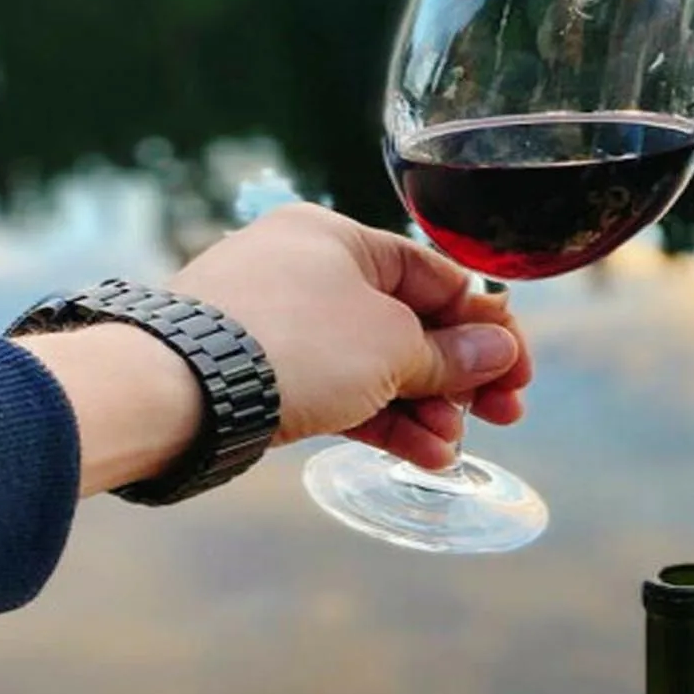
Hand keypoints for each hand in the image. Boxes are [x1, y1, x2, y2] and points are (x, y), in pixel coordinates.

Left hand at [171, 203, 530, 467]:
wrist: (174, 390)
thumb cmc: (290, 345)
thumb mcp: (391, 347)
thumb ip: (451, 354)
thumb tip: (500, 350)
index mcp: (337, 238)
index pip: (434, 277)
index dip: (486, 326)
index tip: (519, 370)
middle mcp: (308, 273)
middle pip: (408, 325)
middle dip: (459, 378)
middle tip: (504, 416)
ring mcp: (283, 327)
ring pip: (377, 367)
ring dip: (425, 410)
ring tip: (452, 450)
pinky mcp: (264, 376)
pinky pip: (341, 393)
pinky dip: (383, 422)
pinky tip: (422, 455)